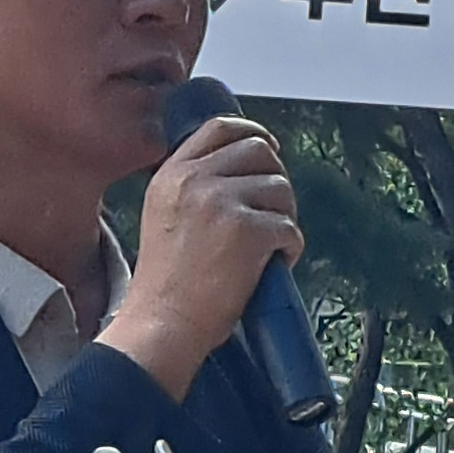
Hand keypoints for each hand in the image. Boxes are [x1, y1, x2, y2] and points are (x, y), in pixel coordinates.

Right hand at [104, 109, 303, 405]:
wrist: (163, 325)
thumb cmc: (167, 285)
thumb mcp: (164, 215)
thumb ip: (194, 186)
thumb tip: (245, 169)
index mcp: (171, 175)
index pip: (220, 127)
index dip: (252, 133)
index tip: (267, 151)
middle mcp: (194, 181)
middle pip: (259, 150)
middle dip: (274, 178)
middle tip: (271, 212)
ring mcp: (221, 203)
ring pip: (281, 187)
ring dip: (284, 217)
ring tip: (267, 246)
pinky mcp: (248, 232)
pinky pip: (290, 227)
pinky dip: (290, 248)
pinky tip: (271, 265)